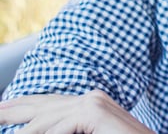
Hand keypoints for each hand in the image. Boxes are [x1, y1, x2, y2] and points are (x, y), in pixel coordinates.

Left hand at [0, 90, 153, 133]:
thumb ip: (74, 131)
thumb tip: (46, 131)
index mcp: (93, 105)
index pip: (52, 105)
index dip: (26, 108)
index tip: (4, 113)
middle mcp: (94, 98)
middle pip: (44, 105)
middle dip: (15, 110)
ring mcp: (95, 102)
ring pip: (47, 118)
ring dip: (24, 130)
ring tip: (2, 129)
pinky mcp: (95, 112)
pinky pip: (59, 126)